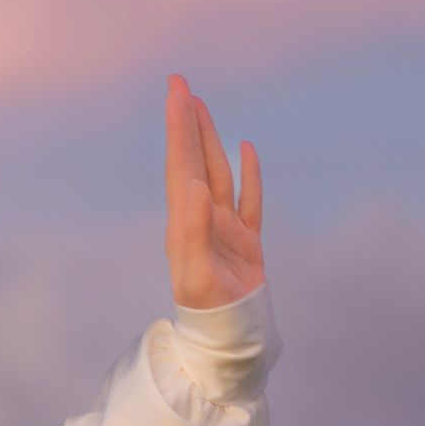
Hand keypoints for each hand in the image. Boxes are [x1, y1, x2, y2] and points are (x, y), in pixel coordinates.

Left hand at [165, 75, 264, 308]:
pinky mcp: (246, 242)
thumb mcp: (197, 275)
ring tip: (200, 107)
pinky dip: (248, 174)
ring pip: (218, 173)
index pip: (182, 164)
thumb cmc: (209, 314)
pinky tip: (245, 149)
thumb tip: (192, 185)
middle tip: (180, 83)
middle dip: (187, 122)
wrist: (228, 342)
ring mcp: (224, 229)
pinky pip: (248, 200)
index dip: (179, 128)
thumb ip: (194, 230)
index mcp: (186, 223)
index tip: (176, 94)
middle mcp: (201, 219)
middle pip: (195, 160)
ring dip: (210, 139)